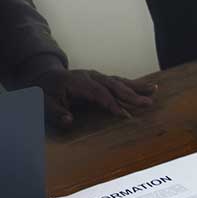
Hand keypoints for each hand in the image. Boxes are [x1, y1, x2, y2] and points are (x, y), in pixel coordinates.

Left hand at [30, 68, 155, 126]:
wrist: (43, 77)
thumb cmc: (44, 93)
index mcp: (76, 82)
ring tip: (154, 91)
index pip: (98, 93)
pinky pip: (118, 81)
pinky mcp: (100, 78)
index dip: (111, 103)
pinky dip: (133, 85)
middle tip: (147, 104)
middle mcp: (89, 76)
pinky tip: (148, 88)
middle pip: (113, 85)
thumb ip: (55, 113)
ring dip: (136, 87)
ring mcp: (96, 76)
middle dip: (131, 95)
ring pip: (118, 81)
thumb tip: (69, 121)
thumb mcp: (43, 104)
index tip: (124, 115)